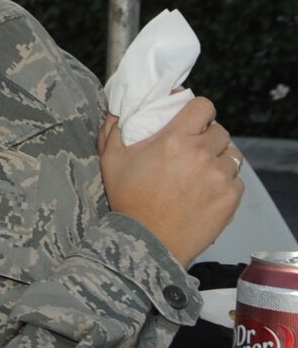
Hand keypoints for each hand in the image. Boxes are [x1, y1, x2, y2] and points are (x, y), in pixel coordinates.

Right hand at [98, 97, 243, 265]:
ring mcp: (220, 177)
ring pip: (231, 155)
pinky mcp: (230, 197)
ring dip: (219, 158)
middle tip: (194, 148)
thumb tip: (119, 110)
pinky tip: (207, 191)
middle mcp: (202, 154)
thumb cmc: (128, 200)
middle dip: (208, 136)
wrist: (148, 242)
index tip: (191, 118)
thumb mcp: (111, 161)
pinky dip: (225, 182)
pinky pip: (236, 180)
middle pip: (220, 130)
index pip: (204, 106)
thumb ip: (114, 129)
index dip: (198, 110)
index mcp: (175, 139)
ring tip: (202, 171)